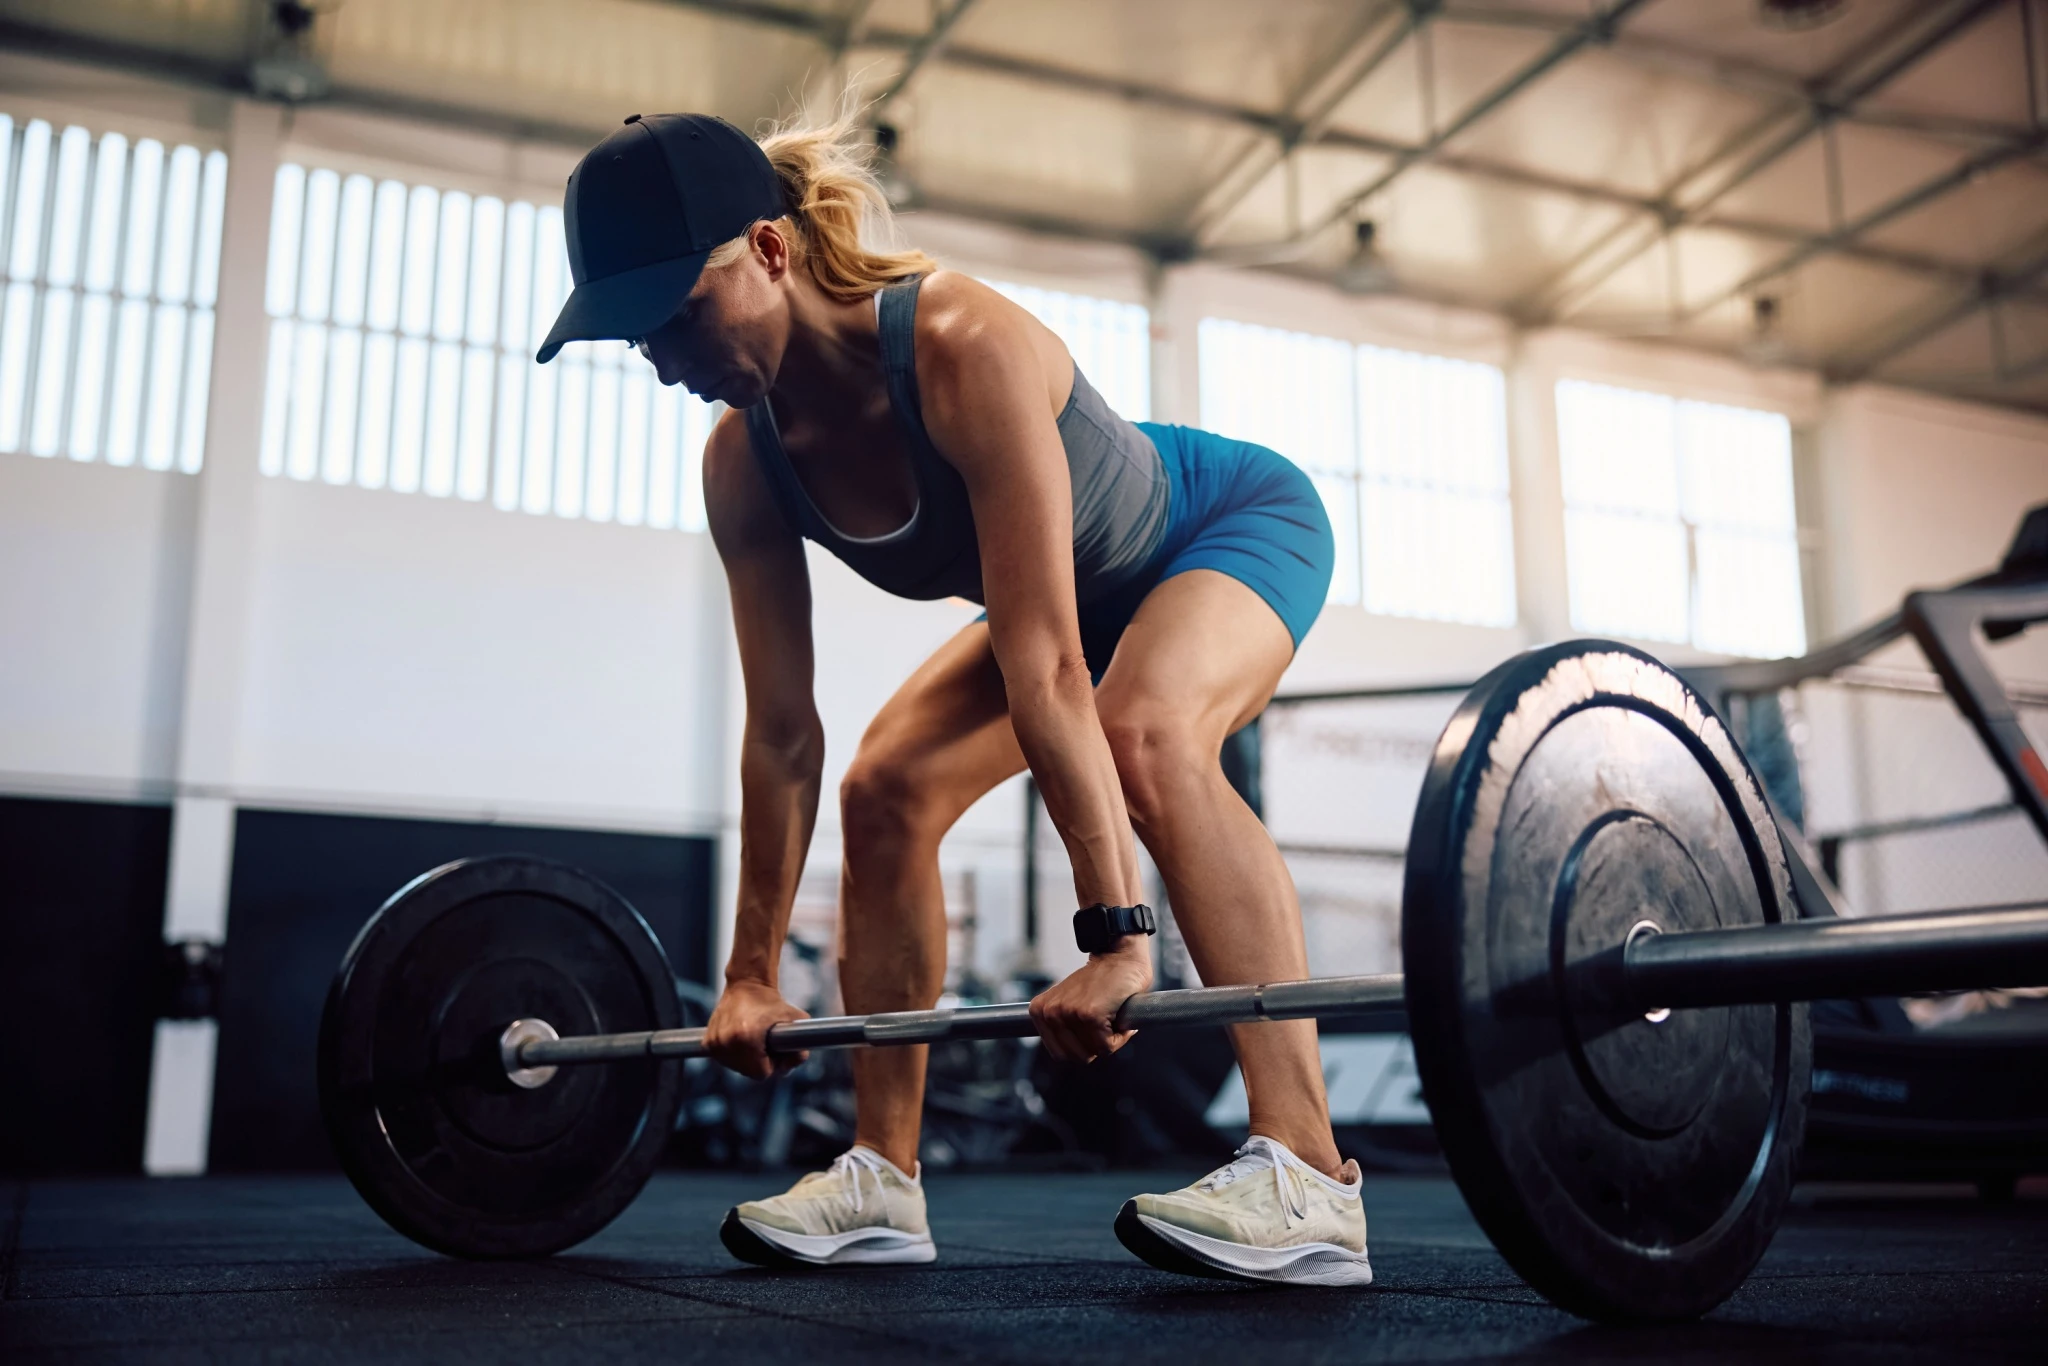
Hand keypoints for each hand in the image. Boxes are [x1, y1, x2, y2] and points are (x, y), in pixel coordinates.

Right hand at [704, 979, 809, 1078]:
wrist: (747, 983)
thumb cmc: (773, 1002)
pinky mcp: (708, 1040)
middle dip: (759, 1063)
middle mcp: (727, 1042)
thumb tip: (799, 1059)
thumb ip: (801, 1045)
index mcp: (747, 1039)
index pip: (762, 1073)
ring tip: (754, 1039)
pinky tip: (741, 1038)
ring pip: (735, 1066)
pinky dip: (733, 1053)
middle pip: (747, 1072)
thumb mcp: (795, 1019)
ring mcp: (715, 1042)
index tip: (776, 1051)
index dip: (773, 1064)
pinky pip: (724, 1058)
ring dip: (745, 1059)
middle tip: (766, 1044)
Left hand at [1029, 939, 1153, 1062]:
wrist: (1119, 956)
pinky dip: (1120, 1036)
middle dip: (1096, 1046)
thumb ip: (1061, 1026)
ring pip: (1093, 1052)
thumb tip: (1069, 1054)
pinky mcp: (1089, 1014)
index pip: (1059, 1053)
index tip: (1092, 1028)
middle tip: (1105, 1023)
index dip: (1082, 1046)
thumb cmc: (1101, 981)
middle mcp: (1050, 1012)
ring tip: (1111, 1016)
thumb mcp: (1068, 1004)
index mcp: (1039, 1011)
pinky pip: (1107, 1046)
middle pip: (1076, 1057)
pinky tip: (1119, 1015)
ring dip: (1109, 1040)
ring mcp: (1069, 1013)